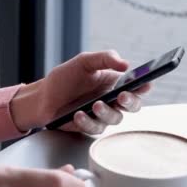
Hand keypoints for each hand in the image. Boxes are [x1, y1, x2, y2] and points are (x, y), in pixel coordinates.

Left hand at [11, 50, 150, 133]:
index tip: (144, 84)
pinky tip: (78, 114)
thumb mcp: (83, 62)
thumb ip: (105, 58)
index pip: (135, 85)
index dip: (144, 86)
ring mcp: (101, 114)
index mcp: (113, 83)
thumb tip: (126, 64)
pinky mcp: (89, 126)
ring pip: (115, 119)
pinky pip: (95, 128)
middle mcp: (110, 99)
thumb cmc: (63, 78)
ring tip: (95, 105)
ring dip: (107, 112)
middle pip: (132, 106)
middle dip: (131, 102)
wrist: (41, 97)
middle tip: (122, 97)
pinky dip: (87, 122)